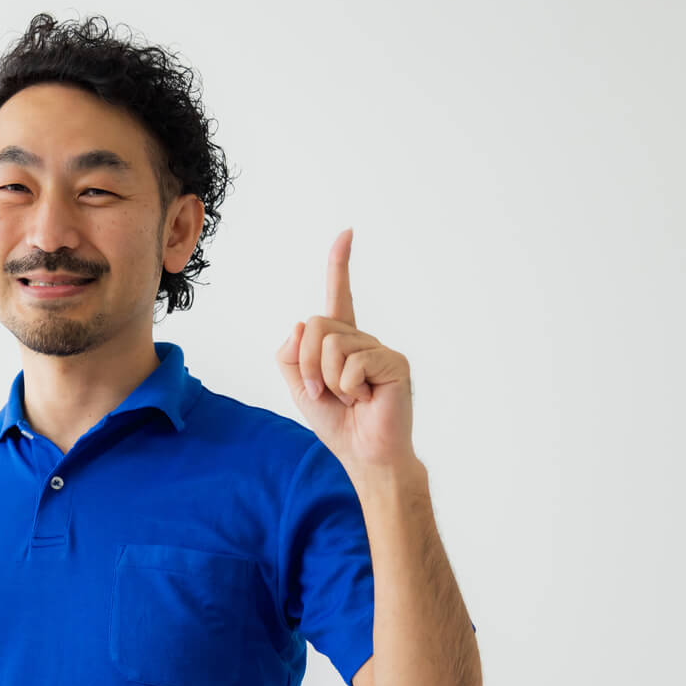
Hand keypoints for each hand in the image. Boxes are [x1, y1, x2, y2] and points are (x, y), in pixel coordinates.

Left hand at [275, 229, 415, 472]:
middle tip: (322, 393)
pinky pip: (353, 364)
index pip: (339, 296)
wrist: (364, 453)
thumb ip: (291, 354)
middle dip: (308, 364)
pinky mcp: (394, 362)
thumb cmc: (336, 422)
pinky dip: (349, 388)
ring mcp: (379, 348)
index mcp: (340, 341)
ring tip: (349, 398)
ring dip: (328, 380)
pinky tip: (367, 399)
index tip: (346, 233)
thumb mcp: (299, 387)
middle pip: (316, 326)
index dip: (340, 264)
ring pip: (331, 345)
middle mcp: (361, 339)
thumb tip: (301, 323)